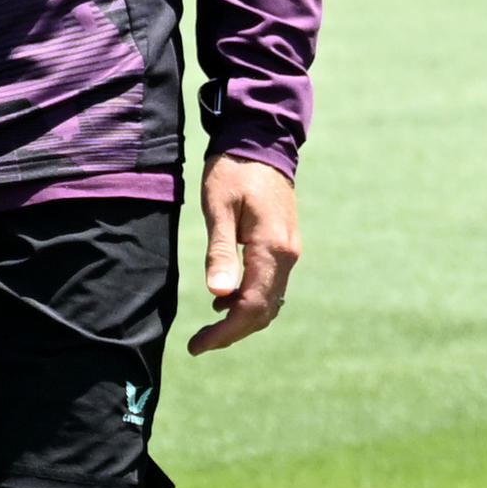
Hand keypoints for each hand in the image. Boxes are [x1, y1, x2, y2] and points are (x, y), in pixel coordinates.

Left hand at [190, 155, 300, 351]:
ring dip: (241, 319)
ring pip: (269, 300)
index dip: (225, 332)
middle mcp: (286, 255)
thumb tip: (218, 295)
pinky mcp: (283, 245)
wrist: (262, 142)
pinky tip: (223, 300)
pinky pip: (270, 284)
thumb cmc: (234, 170)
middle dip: (232, 332)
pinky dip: (249, 300)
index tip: (198, 345)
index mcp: (271, 249)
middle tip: (199, 344)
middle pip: (264, 311)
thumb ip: (221, 251)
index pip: (251, 306)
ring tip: (208, 328)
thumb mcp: (219, 208)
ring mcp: (288, 251)